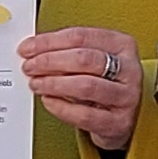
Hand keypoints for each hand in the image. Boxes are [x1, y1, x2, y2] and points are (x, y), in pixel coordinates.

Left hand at [18, 25, 143, 150]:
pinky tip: (49, 100)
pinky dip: (61, 107)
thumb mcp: (94, 61)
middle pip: (84, 59)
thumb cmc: (106, 83)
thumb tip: (33, 49)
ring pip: (86, 86)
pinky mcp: (118, 122)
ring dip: (54, 84)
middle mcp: (129, 69)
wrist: (126, 117)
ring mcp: (126, 97)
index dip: (49, 42)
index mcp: (122, 45)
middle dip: (50, 61)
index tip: (28, 48)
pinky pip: (85, 115)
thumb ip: (68, 51)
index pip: (81, 36)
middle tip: (29, 66)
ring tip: (36, 83)